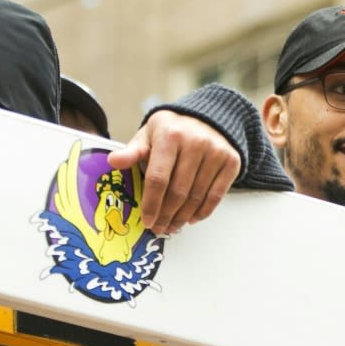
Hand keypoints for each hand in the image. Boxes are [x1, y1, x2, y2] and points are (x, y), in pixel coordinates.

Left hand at [107, 110, 240, 234]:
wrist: (208, 117)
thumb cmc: (172, 130)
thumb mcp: (149, 135)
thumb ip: (133, 151)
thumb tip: (113, 161)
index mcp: (170, 136)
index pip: (158, 178)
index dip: (152, 204)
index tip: (147, 221)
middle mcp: (195, 143)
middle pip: (179, 191)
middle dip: (166, 215)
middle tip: (159, 228)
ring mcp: (216, 152)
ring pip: (197, 196)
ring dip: (184, 217)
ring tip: (173, 226)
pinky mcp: (231, 162)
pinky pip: (217, 195)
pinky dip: (203, 211)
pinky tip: (192, 218)